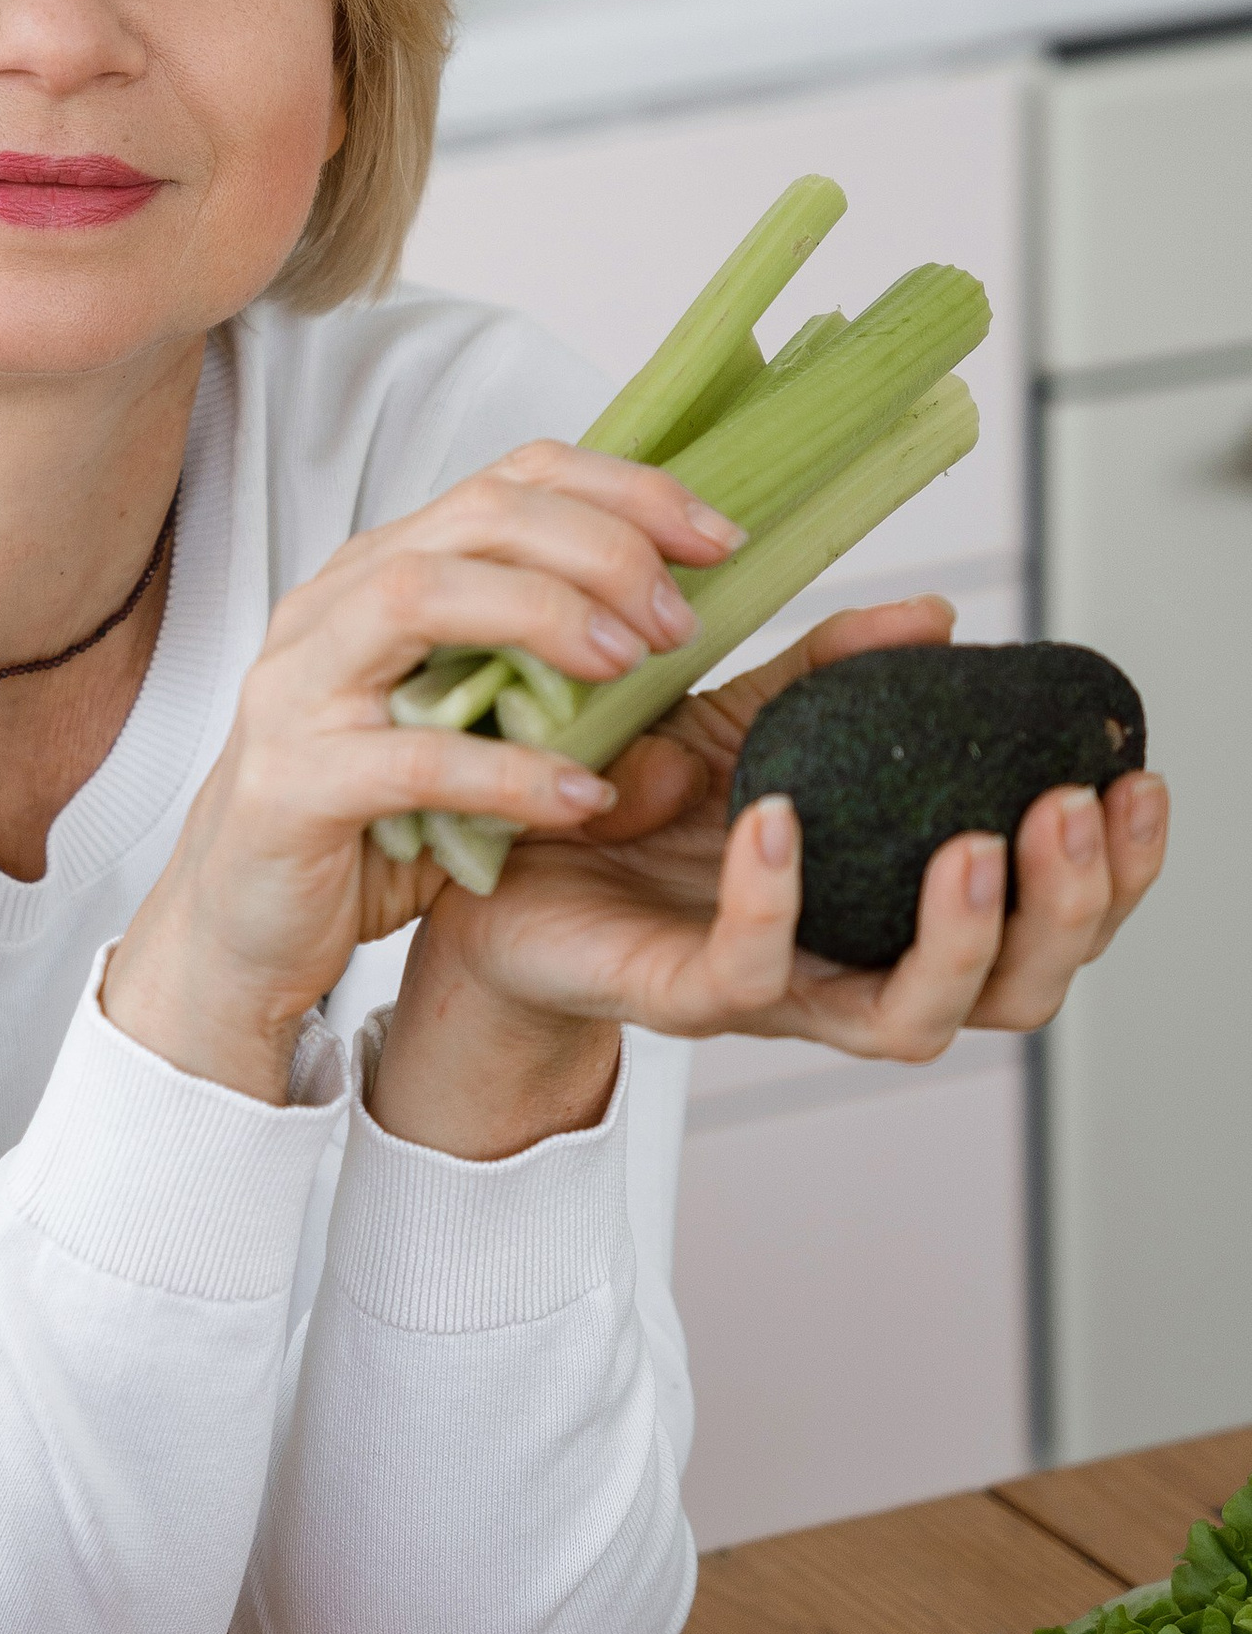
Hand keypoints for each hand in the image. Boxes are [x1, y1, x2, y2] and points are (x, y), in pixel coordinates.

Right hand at [104, 439, 740, 1100]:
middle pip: (476, 516)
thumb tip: (686, 649)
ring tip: (630, 667)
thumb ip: (551, 680)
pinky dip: (507, 772)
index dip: (625, 491)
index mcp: (380, 574)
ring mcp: (300, 689)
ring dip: (543, 616)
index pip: (511, 480)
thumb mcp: (467, 727)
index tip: (718, 539)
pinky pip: (408, 760)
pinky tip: (580, 797)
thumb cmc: (364, 820)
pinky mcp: (292, 782)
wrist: (241, 924)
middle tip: (680, 620)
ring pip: (419, 596)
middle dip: (599, 547)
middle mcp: (333, 608)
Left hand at [386, 596, 1170, 1110]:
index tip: (1137, 780)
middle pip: (1017, 990)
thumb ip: (838, 671)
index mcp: (893, 903)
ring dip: (962, 938)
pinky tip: (781, 820)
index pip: (1046, 920)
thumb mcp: (748, 716)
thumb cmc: (637, 804)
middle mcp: (854, 963)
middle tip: (1068, 814)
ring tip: (975, 847)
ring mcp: (774, 990)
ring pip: (911, 1017)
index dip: (1116, 871)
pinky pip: (749, 971)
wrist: (497, 866)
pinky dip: (775, 898)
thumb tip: (940, 615)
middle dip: (1070, 911)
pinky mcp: (679, 997)